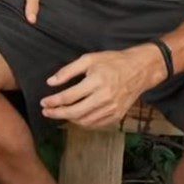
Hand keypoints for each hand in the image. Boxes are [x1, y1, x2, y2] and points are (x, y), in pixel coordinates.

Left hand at [40, 44, 164, 128]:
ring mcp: (113, 109)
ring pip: (85, 121)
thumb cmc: (113, 62)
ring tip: (59, 113)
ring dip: (69, 119)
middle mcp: (105, 98)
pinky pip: (97, 124)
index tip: (43, 102)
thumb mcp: (89, 59)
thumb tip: (51, 82)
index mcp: (97, 81)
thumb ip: (68, 71)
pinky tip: (75, 117)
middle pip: (75, 112)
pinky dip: (83, 123)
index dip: (54, 101)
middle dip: (57, 113)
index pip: (69, 96)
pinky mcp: (118, 115)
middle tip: (46, 112)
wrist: (139, 70)